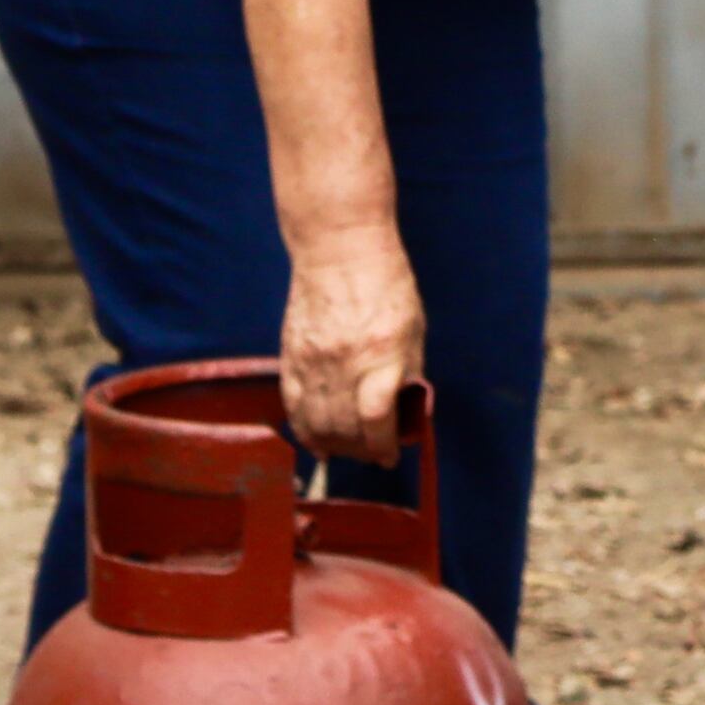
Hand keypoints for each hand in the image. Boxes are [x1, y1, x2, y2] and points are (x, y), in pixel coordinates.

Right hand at [279, 223, 426, 460]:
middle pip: (344, 428)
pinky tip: (315, 444)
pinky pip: (293, 406)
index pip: (376, 418)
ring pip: (317, 424)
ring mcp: (314, 361)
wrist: (338, 249)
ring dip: (334, 446)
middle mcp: (345, 362)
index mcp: (382, 354)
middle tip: (372, 453)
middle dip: (361, 450)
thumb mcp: (413, 328)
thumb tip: (408, 411)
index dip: (382, 445)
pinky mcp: (292, 357)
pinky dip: (304, 431)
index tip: (389, 455)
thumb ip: (409, 371)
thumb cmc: (386, 283)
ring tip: (348, 450)